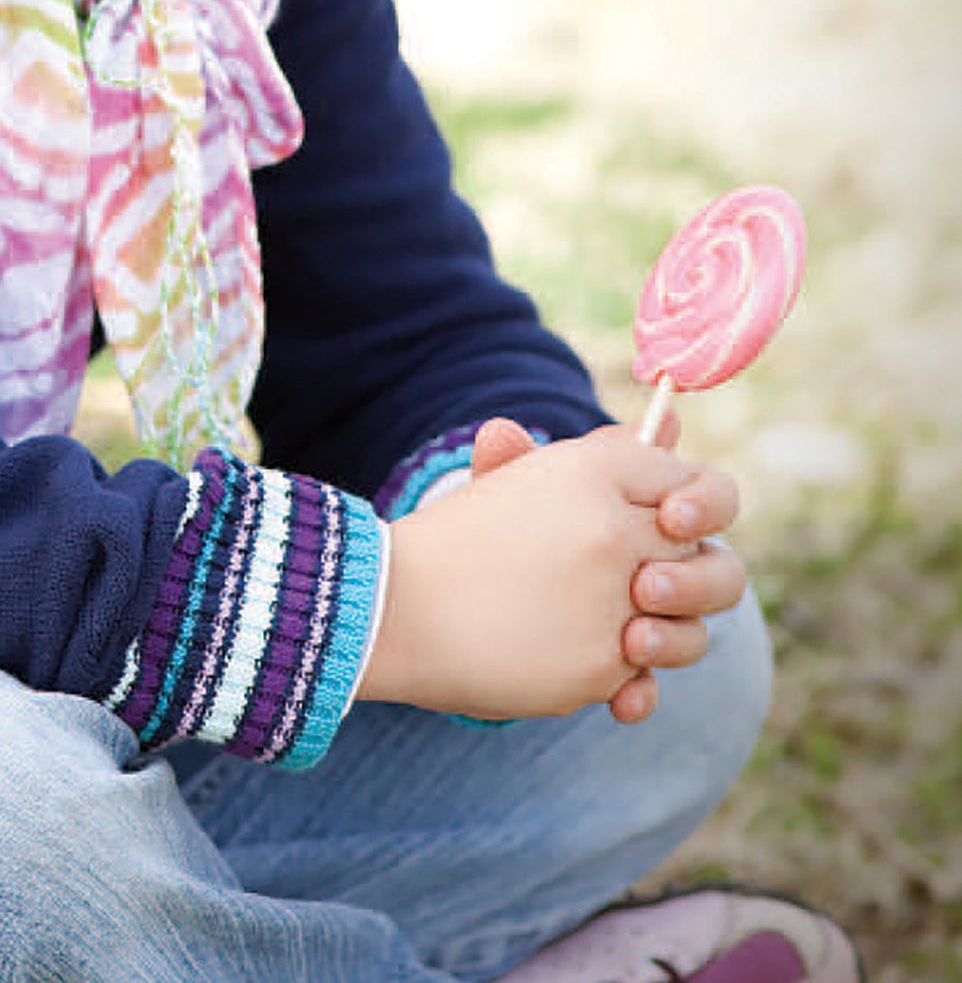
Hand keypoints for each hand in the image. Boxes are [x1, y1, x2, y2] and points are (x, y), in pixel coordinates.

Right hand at [360, 422, 736, 722]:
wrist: (396, 602)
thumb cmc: (459, 538)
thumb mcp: (524, 480)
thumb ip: (604, 456)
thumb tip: (673, 420)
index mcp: (595, 472)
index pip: (695, 487)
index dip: (696, 508)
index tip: (670, 525)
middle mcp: (614, 529)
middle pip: (712, 559)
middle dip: (695, 580)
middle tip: (649, 589)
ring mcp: (613, 600)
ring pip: (691, 631)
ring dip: (670, 638)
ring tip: (630, 634)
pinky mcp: (602, 664)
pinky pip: (647, 682)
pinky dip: (635, 688)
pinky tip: (616, 684)